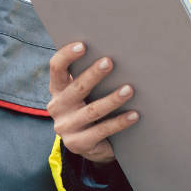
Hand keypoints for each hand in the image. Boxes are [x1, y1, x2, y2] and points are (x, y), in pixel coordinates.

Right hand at [46, 42, 137, 164]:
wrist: (88, 145)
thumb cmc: (88, 108)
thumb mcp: (83, 94)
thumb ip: (88, 77)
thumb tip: (113, 55)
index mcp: (57, 90)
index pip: (56, 69)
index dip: (67, 56)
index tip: (82, 45)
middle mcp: (57, 107)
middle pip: (76, 88)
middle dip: (94, 75)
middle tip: (109, 62)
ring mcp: (65, 128)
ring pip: (92, 111)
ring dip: (112, 99)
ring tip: (129, 90)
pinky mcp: (77, 144)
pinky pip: (102, 130)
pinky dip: (119, 122)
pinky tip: (134, 115)